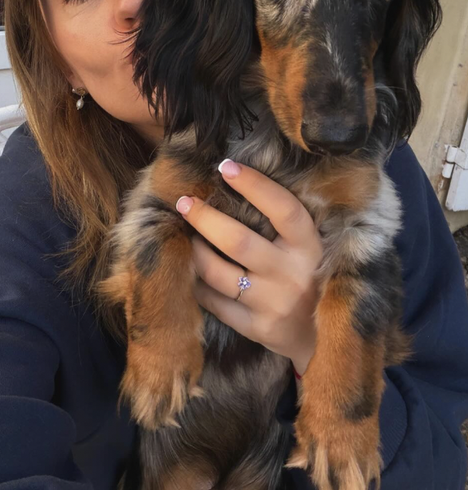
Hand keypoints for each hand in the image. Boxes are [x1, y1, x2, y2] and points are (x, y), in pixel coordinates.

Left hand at [175, 159, 322, 374]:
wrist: (323, 339)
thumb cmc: (309, 278)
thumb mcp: (309, 248)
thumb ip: (283, 223)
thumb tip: (235, 179)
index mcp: (311, 247)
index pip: (283, 209)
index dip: (254, 185)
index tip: (226, 167)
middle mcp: (294, 275)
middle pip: (238, 242)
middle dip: (205, 218)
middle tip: (183, 201)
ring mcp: (275, 304)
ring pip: (219, 274)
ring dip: (196, 251)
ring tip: (187, 237)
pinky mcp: (258, 329)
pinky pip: (215, 303)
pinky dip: (198, 284)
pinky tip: (192, 271)